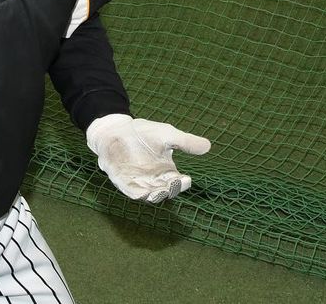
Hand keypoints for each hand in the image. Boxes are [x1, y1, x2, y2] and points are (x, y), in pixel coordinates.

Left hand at [86, 113, 210, 203]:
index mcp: (166, 172)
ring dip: (153, 195)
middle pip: (164, 191)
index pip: (177, 182)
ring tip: (158, 194)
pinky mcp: (122, 180)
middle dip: (169, 191)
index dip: (182, 183)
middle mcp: (153, 180)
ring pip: (148, 194)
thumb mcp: (166, 135)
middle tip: (173, 187)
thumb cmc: (143, 133)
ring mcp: (138, 182)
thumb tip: (208, 145)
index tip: (187, 179)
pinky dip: (135, 193)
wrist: (117, 129)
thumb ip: (185, 141)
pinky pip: (130, 190)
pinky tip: (140, 193)